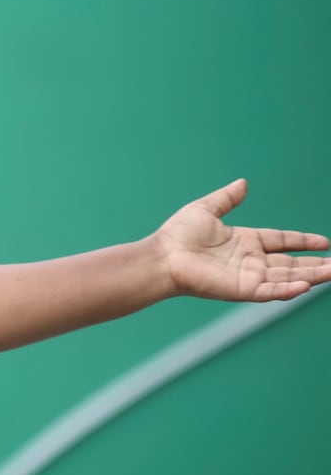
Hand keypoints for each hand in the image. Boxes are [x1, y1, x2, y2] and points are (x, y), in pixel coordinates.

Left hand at [155, 180, 330, 301]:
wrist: (161, 256)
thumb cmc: (177, 235)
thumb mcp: (206, 210)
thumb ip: (226, 198)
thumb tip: (243, 183)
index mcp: (245, 241)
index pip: (282, 241)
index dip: (303, 241)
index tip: (325, 242)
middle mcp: (250, 261)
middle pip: (291, 263)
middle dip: (317, 264)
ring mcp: (247, 276)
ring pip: (287, 278)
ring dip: (312, 276)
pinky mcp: (241, 289)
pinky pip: (269, 292)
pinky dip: (287, 289)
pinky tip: (306, 285)